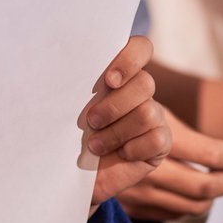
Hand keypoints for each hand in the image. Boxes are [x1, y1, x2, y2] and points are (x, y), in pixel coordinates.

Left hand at [80, 37, 171, 208]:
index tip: (109, 80)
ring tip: (95, 146)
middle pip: (145, 83)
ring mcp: (154, 116)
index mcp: (119, 73)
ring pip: (148, 113)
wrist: (73, 174)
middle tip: (91, 121)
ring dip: (116, 132)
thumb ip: (74, 85)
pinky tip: (120, 155)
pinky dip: (133, 149)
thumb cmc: (67, 134)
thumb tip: (61, 68)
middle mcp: (139, 91)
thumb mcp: (67, 108)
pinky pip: (157, 138)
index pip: (141, 48)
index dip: (130, 60)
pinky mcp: (160, 142)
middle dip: (115, 106)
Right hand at [113, 112, 222, 219]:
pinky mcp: (130, 207)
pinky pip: (171, 213)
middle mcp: (149, 172)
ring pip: (191, 206)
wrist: (63, 142)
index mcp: (158, 141)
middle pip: (204, 188)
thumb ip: (170, 123)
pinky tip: (195, 192)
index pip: (212, 156)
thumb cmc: (110, 110)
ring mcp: (139, 194)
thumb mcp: (141, 104)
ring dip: (215, 195)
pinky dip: (190, 205)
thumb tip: (221, 141)